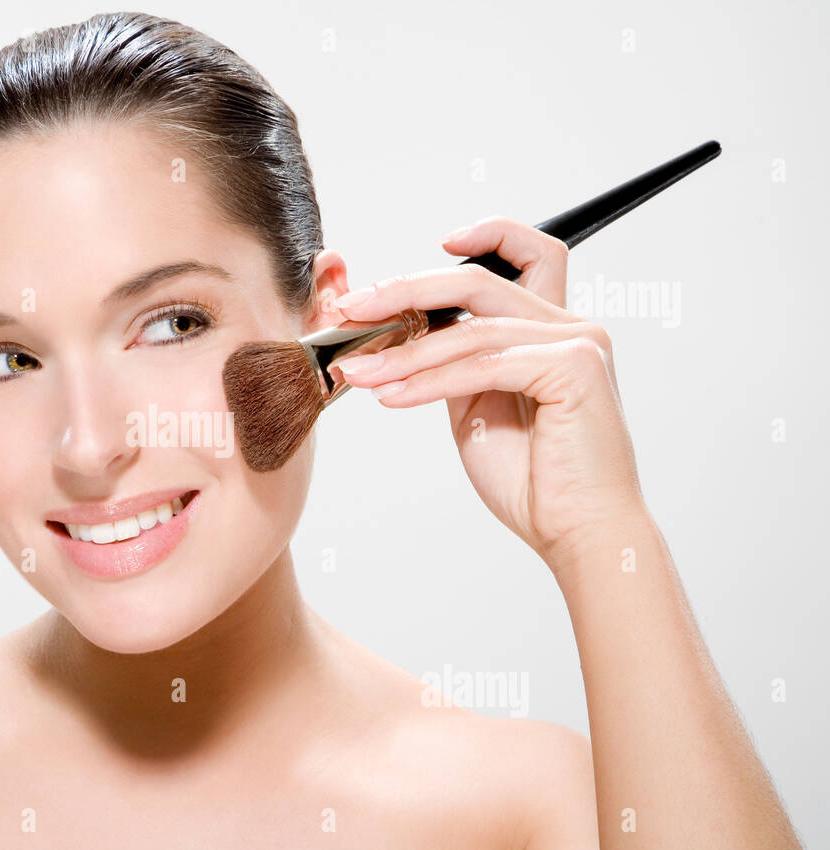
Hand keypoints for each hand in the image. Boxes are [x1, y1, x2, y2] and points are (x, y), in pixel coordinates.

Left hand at [330, 216, 648, 565]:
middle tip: (353, 309)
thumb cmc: (532, 479)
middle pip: (480, 281)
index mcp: (553, 330)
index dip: (486, 234)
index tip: (436, 242)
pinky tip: (394, 396)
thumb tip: (406, 337)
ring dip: (404, 351)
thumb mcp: (478, 408)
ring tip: (360, 371)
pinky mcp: (574, 368)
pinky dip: (430, 379)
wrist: (576, 532)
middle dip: (407, 290)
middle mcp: (572, 326)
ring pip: (471, 327)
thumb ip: (458, 365)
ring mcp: (579, 342)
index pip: (529, 253)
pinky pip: (483, 364)